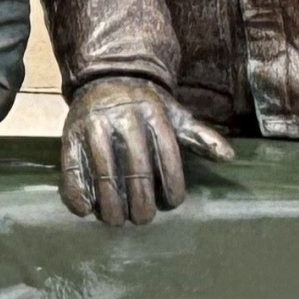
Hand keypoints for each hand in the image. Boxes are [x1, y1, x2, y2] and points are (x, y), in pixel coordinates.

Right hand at [58, 75, 234, 226]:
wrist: (106, 78)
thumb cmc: (145, 105)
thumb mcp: (175, 115)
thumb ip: (200, 136)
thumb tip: (229, 157)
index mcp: (154, 115)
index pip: (168, 157)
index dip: (171, 186)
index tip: (171, 204)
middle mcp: (124, 119)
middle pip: (136, 170)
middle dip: (140, 202)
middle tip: (142, 219)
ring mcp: (94, 126)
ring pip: (104, 173)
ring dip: (110, 205)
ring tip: (116, 220)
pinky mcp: (69, 134)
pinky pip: (72, 168)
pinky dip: (76, 192)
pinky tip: (85, 210)